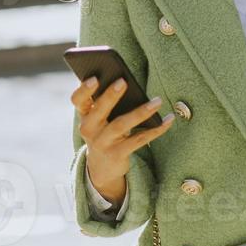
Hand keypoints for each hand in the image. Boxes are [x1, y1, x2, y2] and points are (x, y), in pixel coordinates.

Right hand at [70, 76, 173, 201]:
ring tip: (157, 101)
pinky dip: (155, 130)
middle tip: (123, 81)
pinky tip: (167, 120)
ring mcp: (102, 143)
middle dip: (110, 96)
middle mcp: (89, 129)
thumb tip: (124, 81)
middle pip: (99, 111)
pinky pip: (138, 139)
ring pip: (121, 125)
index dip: (84, 90)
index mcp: (84, 115)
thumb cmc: (103, 132)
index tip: (95, 78)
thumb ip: (105, 102)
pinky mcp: (117, 154)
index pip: (78, 100)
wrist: (101, 167)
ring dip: (141, 112)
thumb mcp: (98, 119)